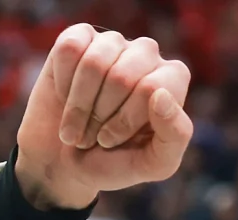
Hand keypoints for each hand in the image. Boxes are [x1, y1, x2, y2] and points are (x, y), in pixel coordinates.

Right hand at [14, 24, 193, 209]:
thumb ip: (175, 135)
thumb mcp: (154, 164)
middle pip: (122, 76)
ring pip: (94, 62)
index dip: (125, 120)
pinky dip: (62, 81)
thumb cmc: (116, 163)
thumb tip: (161, 94)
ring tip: (78, 124)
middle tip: (93, 136)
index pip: (151, 88)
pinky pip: (69, 49)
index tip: (112, 140)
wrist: (64, 163)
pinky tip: (65, 95)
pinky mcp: (79, 38)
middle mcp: (147, 55)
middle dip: (100, 115)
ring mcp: (113, 43)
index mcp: (173, 80)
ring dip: (79, 104)